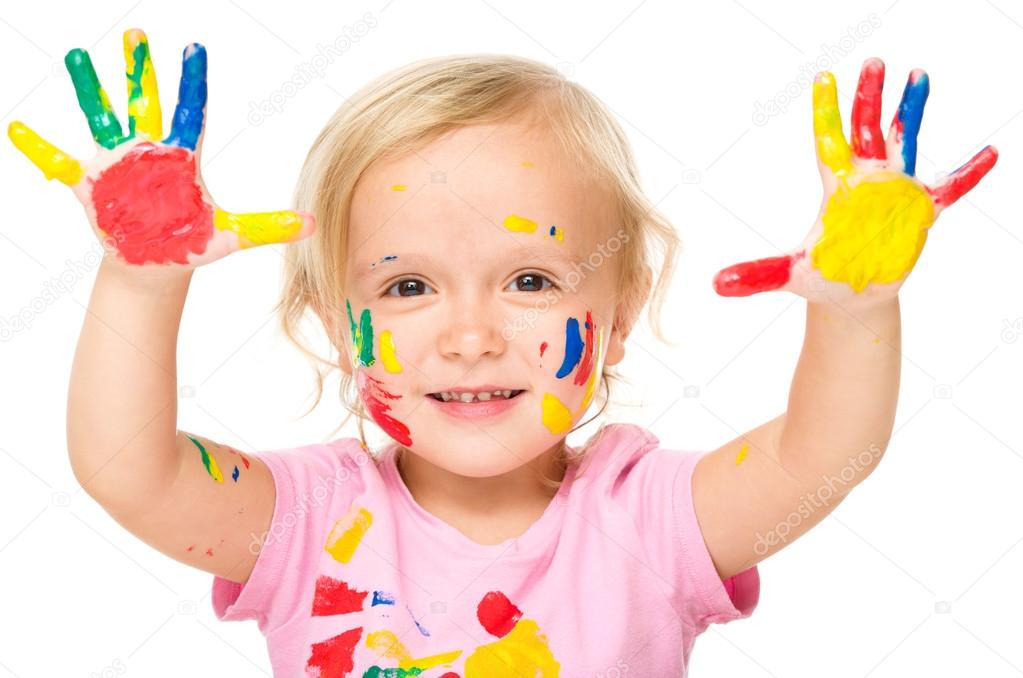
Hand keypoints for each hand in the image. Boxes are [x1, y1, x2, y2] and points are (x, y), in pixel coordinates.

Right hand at [8, 28, 314, 267]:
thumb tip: (314, 224)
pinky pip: (58, 162)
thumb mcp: (232, 236)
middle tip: (137, 33)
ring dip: (90, 88)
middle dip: (142, 69)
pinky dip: (37, 148)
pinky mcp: (90, 185)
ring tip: (78, 53)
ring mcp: (118, 164)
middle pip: (145, 102)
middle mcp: (149, 152)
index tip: (194, 48)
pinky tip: (16, 127)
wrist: (156, 267)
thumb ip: (269, 226)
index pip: (191, 112)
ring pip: (102, 116)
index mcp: (182, 157)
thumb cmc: (192, 245)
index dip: (192, 82)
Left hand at [713, 58, 996, 304]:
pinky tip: (989, 153)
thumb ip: (757, 275)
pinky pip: (950, 188)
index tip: (824, 78)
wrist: (852, 296)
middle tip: (873, 62)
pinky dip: (969, 173)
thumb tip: (716, 285)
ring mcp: (895, 191)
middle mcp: (867, 180)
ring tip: (917, 75)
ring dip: (910, 111)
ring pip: (904, 141)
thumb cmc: (821, 277)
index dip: (827, 111)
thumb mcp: (789, 275)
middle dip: (870, 96)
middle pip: (867, 129)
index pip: (829, 141)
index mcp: (837, 188)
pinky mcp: (921, 211)